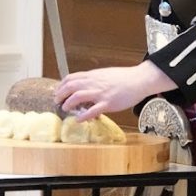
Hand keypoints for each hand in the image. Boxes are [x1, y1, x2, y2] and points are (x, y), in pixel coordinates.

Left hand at [54, 61, 176, 120]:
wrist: (139, 80)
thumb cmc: (124, 78)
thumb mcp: (105, 75)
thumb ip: (94, 80)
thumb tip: (85, 86)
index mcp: (93, 76)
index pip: (71, 78)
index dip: (61, 85)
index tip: (58, 92)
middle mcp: (94, 83)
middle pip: (71, 86)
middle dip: (60, 94)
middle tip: (57, 102)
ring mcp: (100, 93)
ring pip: (78, 96)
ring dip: (68, 103)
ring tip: (65, 109)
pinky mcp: (108, 103)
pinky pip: (93, 110)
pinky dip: (83, 116)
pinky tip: (78, 120)